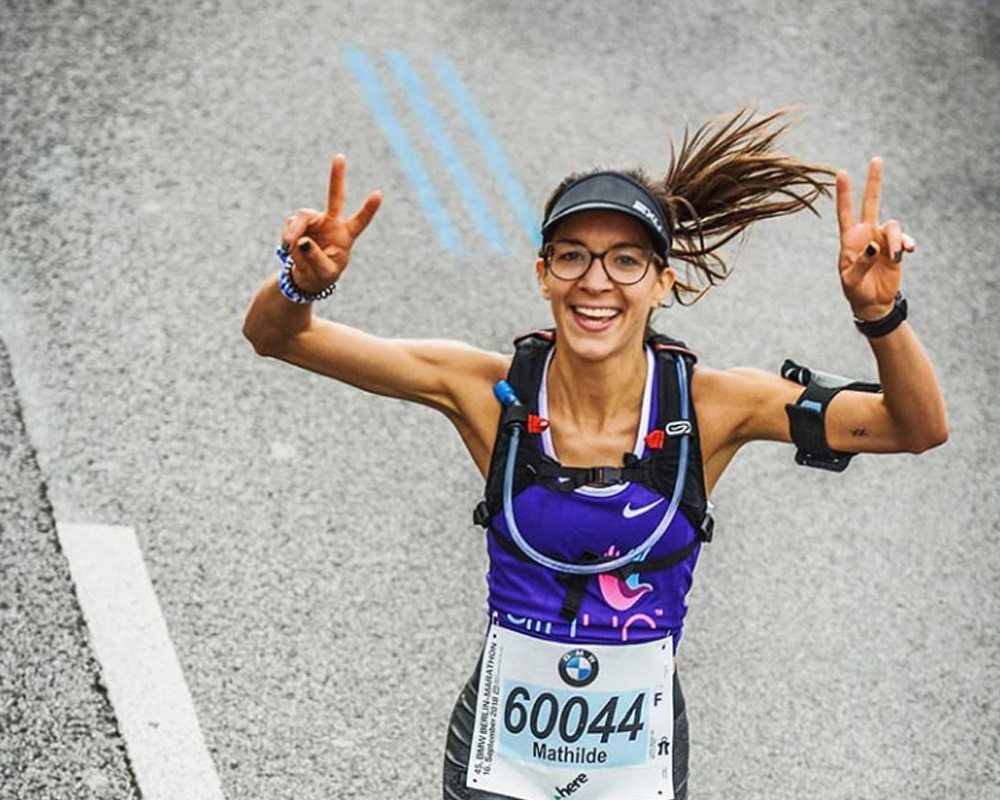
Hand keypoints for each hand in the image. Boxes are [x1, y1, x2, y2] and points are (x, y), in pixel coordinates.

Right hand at [281, 154, 381, 293]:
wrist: (306, 276)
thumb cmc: (321, 275)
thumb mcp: (323, 273)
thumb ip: (315, 257)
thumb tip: (302, 240)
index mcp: (346, 236)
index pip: (360, 221)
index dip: (368, 209)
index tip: (379, 194)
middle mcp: (332, 224)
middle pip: (335, 198)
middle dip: (336, 177)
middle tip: (340, 156)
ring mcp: (315, 221)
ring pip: (303, 216)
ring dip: (294, 230)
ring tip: (291, 246)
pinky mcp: (299, 223)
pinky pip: (290, 225)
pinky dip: (287, 236)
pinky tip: (289, 248)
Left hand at [836, 157, 915, 320]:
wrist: (873, 302)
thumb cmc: (855, 291)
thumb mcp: (852, 280)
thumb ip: (861, 263)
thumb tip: (874, 246)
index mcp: (850, 239)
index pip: (845, 212)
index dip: (844, 193)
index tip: (841, 172)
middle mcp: (866, 234)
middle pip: (871, 203)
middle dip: (873, 182)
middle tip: (876, 159)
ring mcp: (882, 239)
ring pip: (893, 225)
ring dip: (896, 240)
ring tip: (896, 257)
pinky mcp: (896, 248)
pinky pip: (904, 239)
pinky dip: (906, 243)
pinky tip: (908, 251)